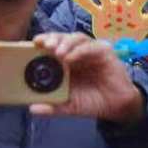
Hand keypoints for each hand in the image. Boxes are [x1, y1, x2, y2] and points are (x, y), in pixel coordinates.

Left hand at [29, 32, 146, 124]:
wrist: (116, 108)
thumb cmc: (90, 101)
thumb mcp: (68, 105)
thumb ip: (51, 107)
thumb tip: (32, 109)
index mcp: (63, 62)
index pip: (50, 46)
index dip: (42, 42)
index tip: (32, 43)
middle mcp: (76, 53)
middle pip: (61, 38)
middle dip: (51, 39)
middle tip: (43, 45)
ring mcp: (90, 51)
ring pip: (76, 38)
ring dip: (64, 42)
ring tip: (56, 52)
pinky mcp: (104, 53)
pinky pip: (91, 47)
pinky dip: (79, 50)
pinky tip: (70, 58)